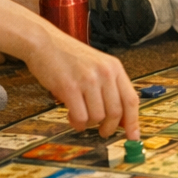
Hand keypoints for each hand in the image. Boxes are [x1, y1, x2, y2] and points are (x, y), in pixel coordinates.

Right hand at [23, 25, 140, 137]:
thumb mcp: (97, 66)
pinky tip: (72, 116)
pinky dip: (77, 122)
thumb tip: (119, 118)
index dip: (133, 121)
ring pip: (98, 117)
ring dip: (90, 123)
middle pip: (116, 112)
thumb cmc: (68, 55)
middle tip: (102, 131)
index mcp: (114, 67)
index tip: (133, 135)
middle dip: (109, 127)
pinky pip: (81, 117)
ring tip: (81, 117)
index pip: (131, 99)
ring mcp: (88, 80)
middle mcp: (104, 73)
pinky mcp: (70, 87)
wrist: (44, 42)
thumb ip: (109, 87)